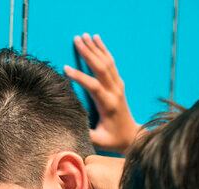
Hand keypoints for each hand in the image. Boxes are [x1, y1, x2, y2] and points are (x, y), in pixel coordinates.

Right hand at [64, 33, 140, 153]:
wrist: (133, 136)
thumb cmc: (113, 140)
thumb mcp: (98, 142)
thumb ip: (84, 135)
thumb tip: (66, 131)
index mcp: (109, 105)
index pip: (94, 86)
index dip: (80, 77)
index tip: (65, 68)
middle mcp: (115, 92)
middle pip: (102, 68)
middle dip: (88, 53)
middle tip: (76, 40)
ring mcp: (119, 86)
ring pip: (107, 62)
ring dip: (95, 48)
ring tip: (84, 35)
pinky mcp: (119, 84)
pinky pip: (111, 63)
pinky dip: (104, 50)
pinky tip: (97, 40)